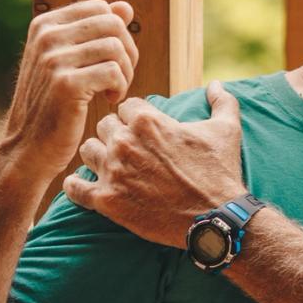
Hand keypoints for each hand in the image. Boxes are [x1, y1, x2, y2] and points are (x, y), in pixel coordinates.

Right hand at [0, 0, 138, 172]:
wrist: (28, 147)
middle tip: (119, 78)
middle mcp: (46, 36)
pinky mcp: (66, 84)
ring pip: (116, 48)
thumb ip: (95, 32)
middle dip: (127, 52)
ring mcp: (54, 59)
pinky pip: (113, 72)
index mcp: (44, 25)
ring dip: (125, 72)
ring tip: (112, 90)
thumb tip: (126, 7)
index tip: (112, 60)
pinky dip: (120, 88)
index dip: (117, 33)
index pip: (101, 8)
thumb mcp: (68, 61)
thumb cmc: (53, 104)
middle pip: (113, 25)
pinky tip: (109, 100)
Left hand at [62, 82, 247, 248]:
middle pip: (104, 125)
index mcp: (148, 121)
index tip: (143, 129)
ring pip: (88, 150)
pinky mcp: (107, 201)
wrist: (215, 218)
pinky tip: (84, 187)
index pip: (126, 106)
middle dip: (116, 134)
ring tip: (111, 166)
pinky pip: (75, 188)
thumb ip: (222, 101)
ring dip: (98, 156)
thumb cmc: (220, 173)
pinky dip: (77, 187)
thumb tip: (216, 84)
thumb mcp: (227, 131)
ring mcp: (113, 171)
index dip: (136, 116)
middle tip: (129, 149)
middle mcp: (125, 142)